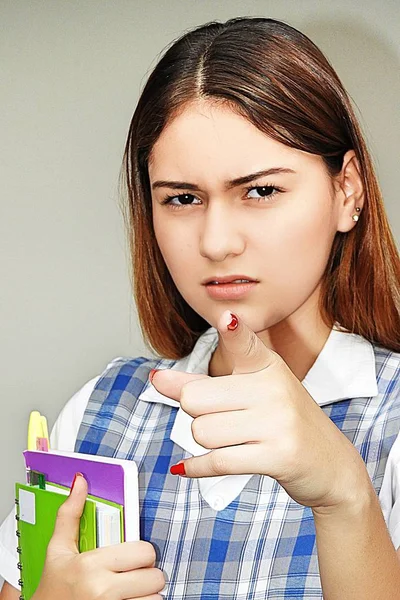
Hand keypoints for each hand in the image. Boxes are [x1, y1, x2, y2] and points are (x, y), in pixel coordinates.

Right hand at [33, 474, 164, 599]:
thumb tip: (80, 482)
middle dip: (147, 576)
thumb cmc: (53, 588)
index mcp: (90, 565)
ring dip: (146, 596)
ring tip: (129, 592)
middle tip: (131, 576)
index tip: (131, 558)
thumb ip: (70, 515)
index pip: (144, 551)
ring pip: (155, 599)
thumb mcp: (57, 550)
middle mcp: (102, 591)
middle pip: (154, 577)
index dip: (141, 553)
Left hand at [151, 310, 369, 511]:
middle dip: (196, 415)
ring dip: (206, 443)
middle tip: (221, 420)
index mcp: (267, 366)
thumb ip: (201, 384)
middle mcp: (274, 389)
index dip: (233, 331)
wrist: (330, 464)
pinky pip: (217, 461)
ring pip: (202, 432)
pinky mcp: (278, 456)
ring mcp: (278, 423)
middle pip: (195, 399)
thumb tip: (156, 378)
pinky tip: (186, 467)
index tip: (227, 318)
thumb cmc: (282, 422)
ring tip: (233, 441)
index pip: (244, 344)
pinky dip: (196, 467)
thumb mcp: (251, 392)